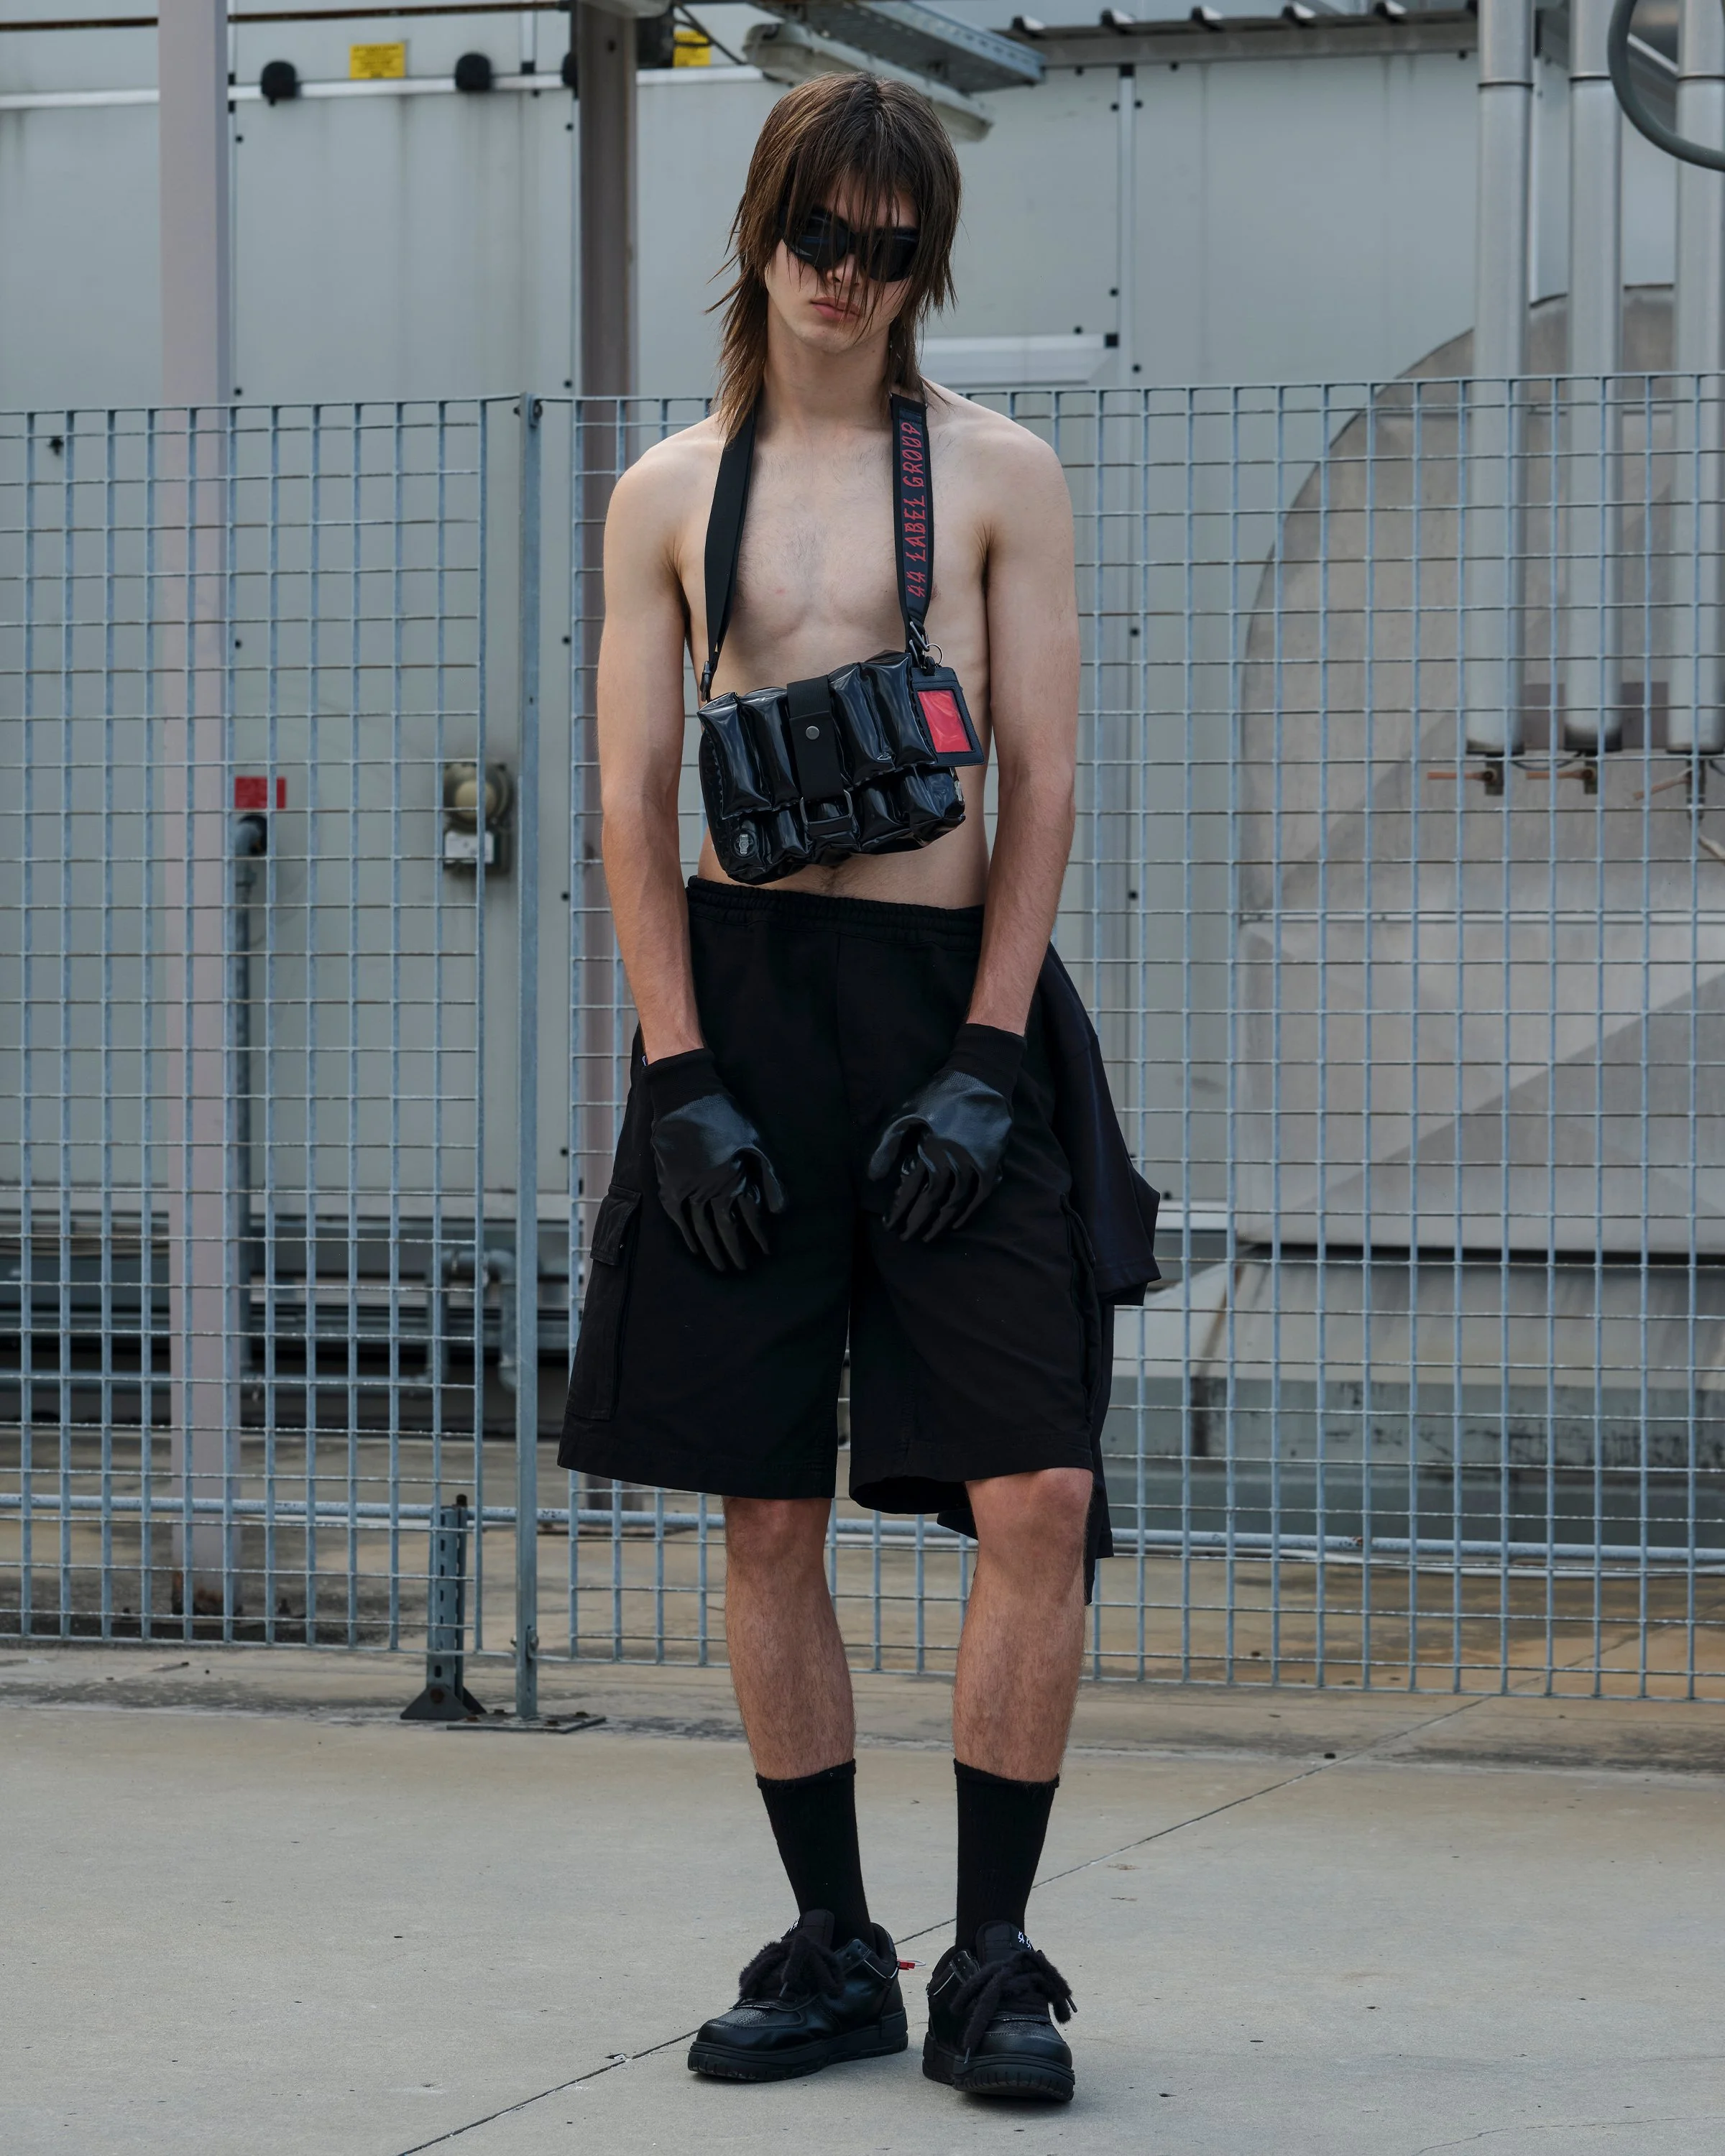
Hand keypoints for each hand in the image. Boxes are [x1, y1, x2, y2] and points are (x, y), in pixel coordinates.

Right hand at [645, 1049, 785, 1270]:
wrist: (685, 1099)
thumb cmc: (726, 1117)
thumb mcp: (756, 1142)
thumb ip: (769, 1177)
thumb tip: (780, 1210)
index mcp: (733, 1179)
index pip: (750, 1217)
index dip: (759, 1236)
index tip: (766, 1251)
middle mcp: (709, 1189)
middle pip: (724, 1230)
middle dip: (735, 1251)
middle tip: (742, 1268)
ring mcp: (687, 1189)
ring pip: (701, 1229)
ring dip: (712, 1249)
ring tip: (721, 1266)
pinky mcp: (670, 1184)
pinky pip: (678, 1217)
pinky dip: (687, 1235)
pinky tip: (695, 1248)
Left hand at [866, 1024, 1024, 1241]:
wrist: (982, 1078)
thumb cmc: (939, 1095)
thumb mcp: (905, 1113)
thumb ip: (887, 1144)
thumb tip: (874, 1178)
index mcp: (930, 1150)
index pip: (910, 1191)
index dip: (899, 1211)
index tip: (889, 1225)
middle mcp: (954, 1160)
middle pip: (932, 1201)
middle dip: (916, 1221)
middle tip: (905, 1237)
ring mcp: (976, 1163)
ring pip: (956, 1202)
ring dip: (939, 1221)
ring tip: (927, 1235)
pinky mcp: (992, 1162)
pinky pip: (981, 1195)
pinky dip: (968, 1211)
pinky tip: (955, 1222)